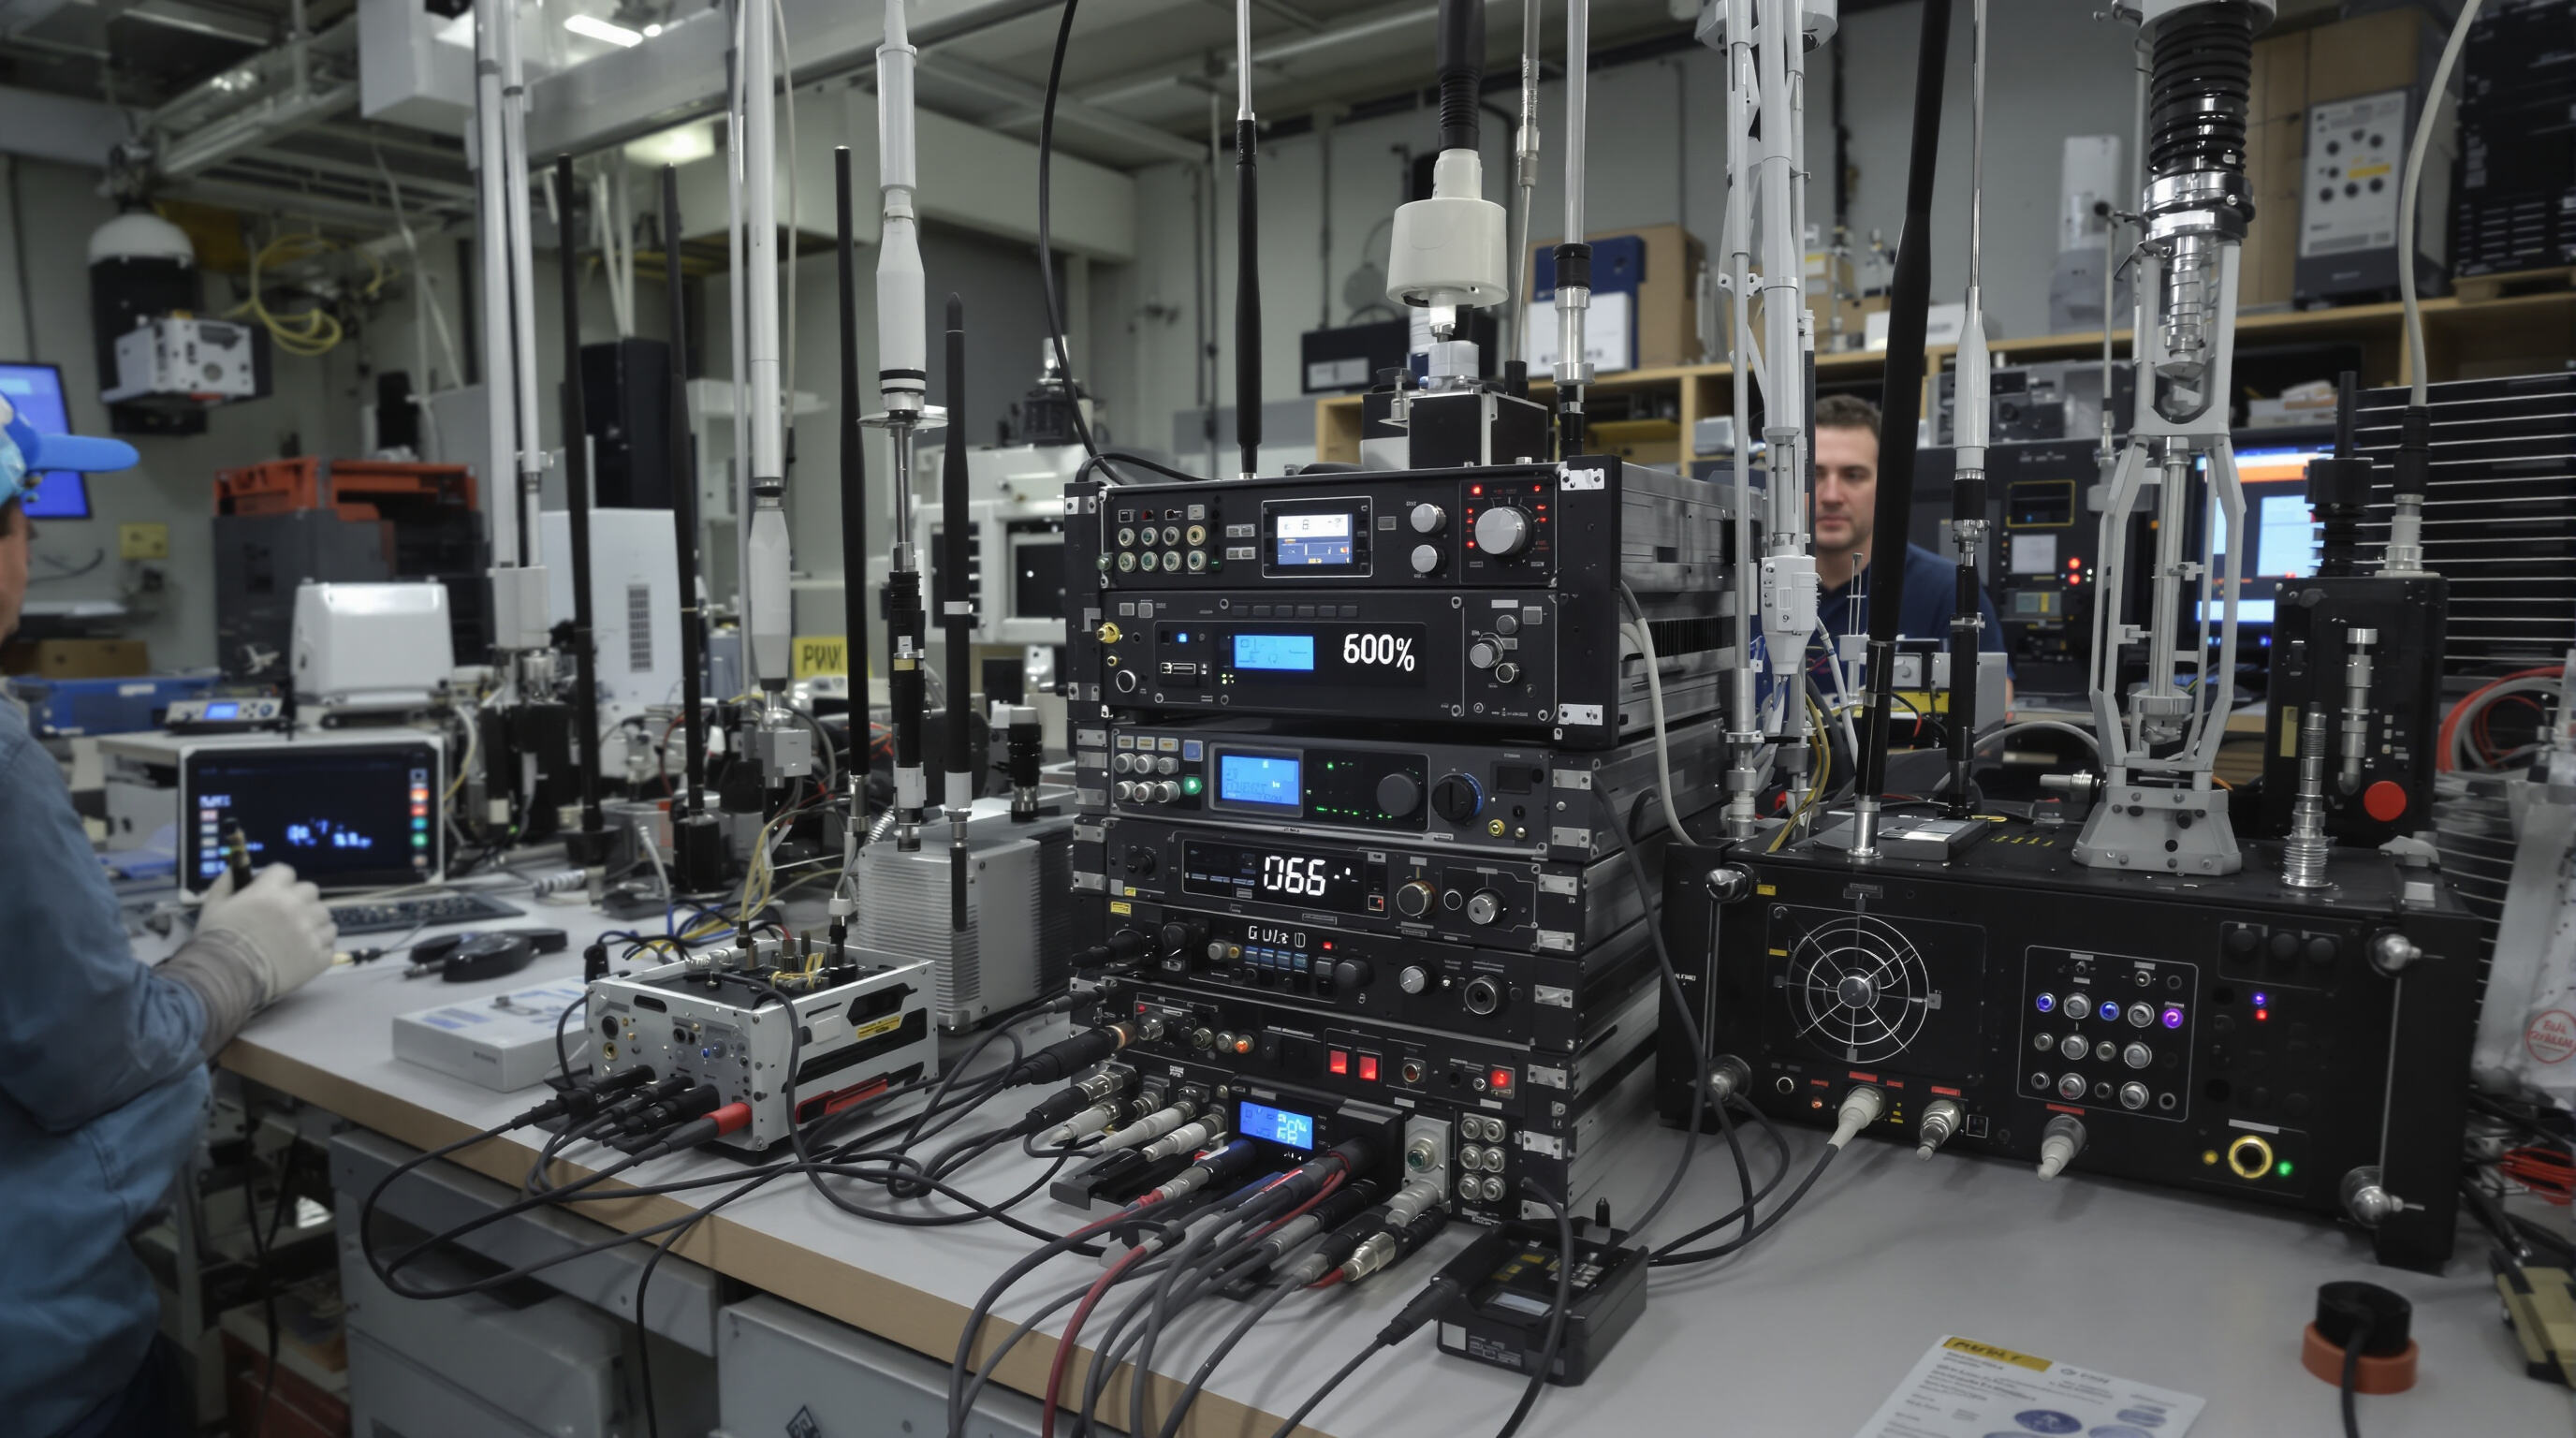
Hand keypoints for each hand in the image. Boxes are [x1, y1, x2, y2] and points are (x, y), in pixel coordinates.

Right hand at [195, 863, 336, 1006]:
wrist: (224, 980)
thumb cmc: (216, 943)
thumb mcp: (213, 906)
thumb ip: (227, 882)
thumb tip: (237, 868)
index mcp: (269, 893)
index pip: (285, 872)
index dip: (278, 882)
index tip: (272, 893)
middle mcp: (294, 908)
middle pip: (310, 891)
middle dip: (298, 900)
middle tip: (285, 916)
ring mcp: (309, 933)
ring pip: (324, 916)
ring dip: (313, 922)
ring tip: (295, 936)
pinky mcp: (318, 956)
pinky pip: (329, 942)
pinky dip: (319, 945)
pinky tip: (302, 952)